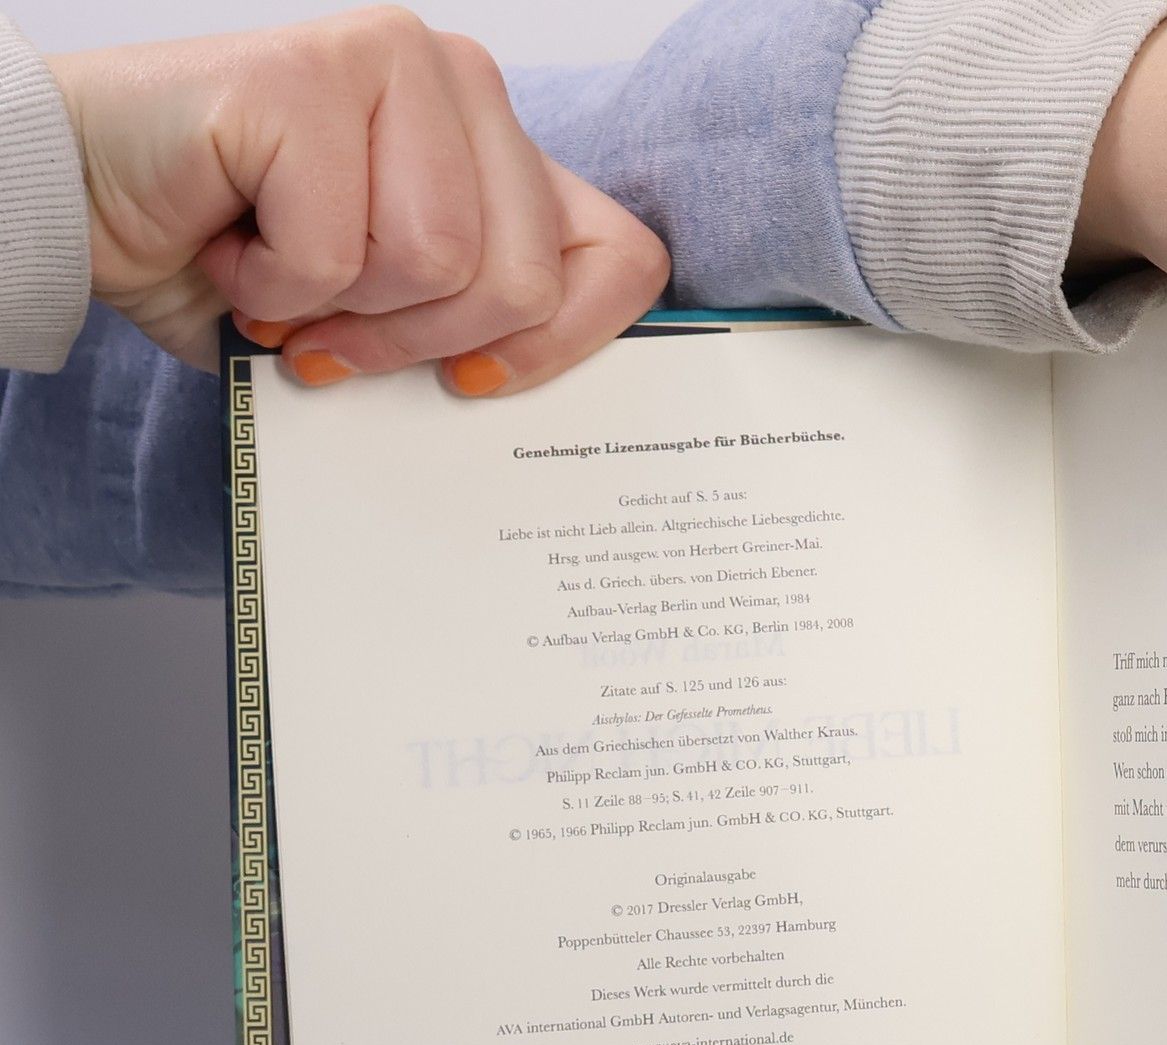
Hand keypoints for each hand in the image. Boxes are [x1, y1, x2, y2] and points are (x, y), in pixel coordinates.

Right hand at [47, 6, 670, 390]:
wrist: (87, 206)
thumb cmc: (241, 259)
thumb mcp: (392, 315)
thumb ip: (476, 329)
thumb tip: (540, 403)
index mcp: (503, 148)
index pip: (622, 260)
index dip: (564, 347)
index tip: (475, 381)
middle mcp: (467, 84)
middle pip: (522, 281)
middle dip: (417, 340)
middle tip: (335, 331)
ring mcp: (397, 61)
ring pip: (440, 263)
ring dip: (343, 307)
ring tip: (283, 274)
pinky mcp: (314, 70)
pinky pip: (340, 249)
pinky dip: (275, 284)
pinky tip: (235, 239)